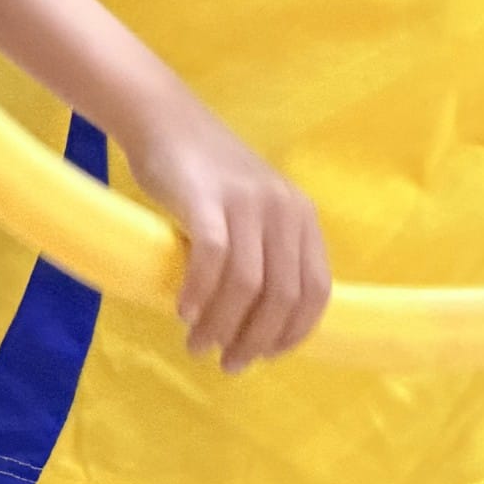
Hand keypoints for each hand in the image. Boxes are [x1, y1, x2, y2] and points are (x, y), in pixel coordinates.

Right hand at [123, 90, 331, 372]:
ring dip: (223, 327)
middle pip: (282, 296)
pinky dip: (200, 294)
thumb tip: (261, 327)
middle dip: (256, 341)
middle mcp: (283, 208)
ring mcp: (247, 201)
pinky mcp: (207, 198)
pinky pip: (213, 259)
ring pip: (248, 286)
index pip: (316, 290)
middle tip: (227, 362)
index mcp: (302, 216)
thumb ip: (266, 254)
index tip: (265, 356)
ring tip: (199, 346)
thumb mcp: (254, 212)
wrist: (166, 121)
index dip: (294, 333)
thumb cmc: (207, 176)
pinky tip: (184, 312)